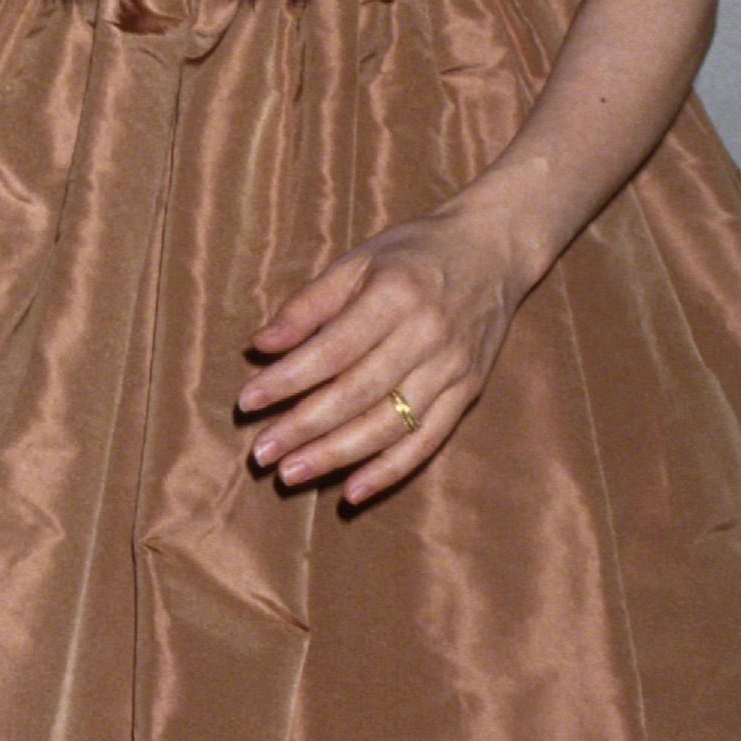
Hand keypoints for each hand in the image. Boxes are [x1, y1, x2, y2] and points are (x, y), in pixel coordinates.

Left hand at [236, 203, 535, 504]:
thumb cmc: (413, 254)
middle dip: (303, 428)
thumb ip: (309, 305)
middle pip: (357, 394)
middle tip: (261, 453)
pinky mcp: (467, 392)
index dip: (287, 380)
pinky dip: (389, 471)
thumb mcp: (357, 261)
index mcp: (396, 295)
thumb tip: (262, 346)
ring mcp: (451, 369)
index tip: (247, 403)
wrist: (494, 249)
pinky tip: (351, 491)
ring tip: (291, 474)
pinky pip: (426, 441)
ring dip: (336, 456)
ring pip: (388, 425)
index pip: (332, 350)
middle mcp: (427, 335)